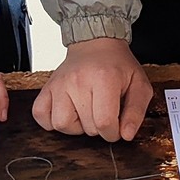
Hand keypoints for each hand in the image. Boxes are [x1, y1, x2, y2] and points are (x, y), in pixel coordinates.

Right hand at [31, 38, 152, 141]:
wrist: (96, 44)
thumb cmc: (117, 65)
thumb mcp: (139, 84)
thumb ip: (136, 111)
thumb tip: (126, 134)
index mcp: (104, 79)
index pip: (104, 123)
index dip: (113, 133)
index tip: (115, 126)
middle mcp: (78, 81)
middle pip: (86, 127)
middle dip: (98, 127)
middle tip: (102, 111)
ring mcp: (59, 84)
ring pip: (61, 125)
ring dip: (75, 126)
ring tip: (84, 112)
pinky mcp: (47, 87)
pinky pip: (40, 115)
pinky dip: (50, 120)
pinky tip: (67, 112)